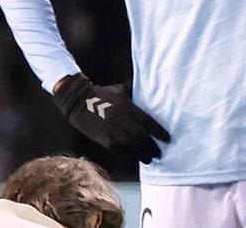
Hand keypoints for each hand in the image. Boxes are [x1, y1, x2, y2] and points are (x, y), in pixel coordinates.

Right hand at [53, 74, 170, 162]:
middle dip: (152, 146)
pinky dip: (126, 154)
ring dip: (141, 153)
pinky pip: (116, 148)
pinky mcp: (101, 137)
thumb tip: (152, 87)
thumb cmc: (102, 93)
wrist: (77, 100)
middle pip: (141, 136)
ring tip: (149, 159)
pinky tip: (133, 157)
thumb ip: (135, 91)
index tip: (168, 139)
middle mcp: (120, 118)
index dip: (159, 131)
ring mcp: (110, 128)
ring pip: (130, 144)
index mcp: (127, 106)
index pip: (148, 121)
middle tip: (159, 153)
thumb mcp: (120, 89)